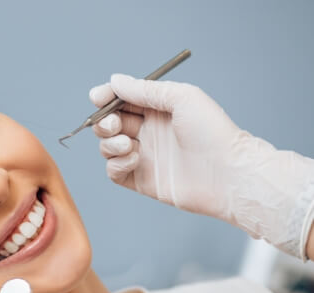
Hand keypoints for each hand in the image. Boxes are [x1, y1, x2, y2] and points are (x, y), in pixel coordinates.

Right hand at [90, 74, 313, 258]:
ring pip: (107, 147)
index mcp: (157, 110)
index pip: (121, 100)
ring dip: (110, 143)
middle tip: (115, 124)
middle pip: (109, 124)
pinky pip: (114, 171)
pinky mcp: (140, 180)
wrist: (227, 174)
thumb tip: (115, 80)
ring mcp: (143, 157)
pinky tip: (134, 160)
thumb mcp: (181, 98)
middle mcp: (147, 132)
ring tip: (128, 145)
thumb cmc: (212, 132)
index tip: (98, 97)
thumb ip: (145, 90)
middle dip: (104, 122)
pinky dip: (116, 164)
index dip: (106, 98)